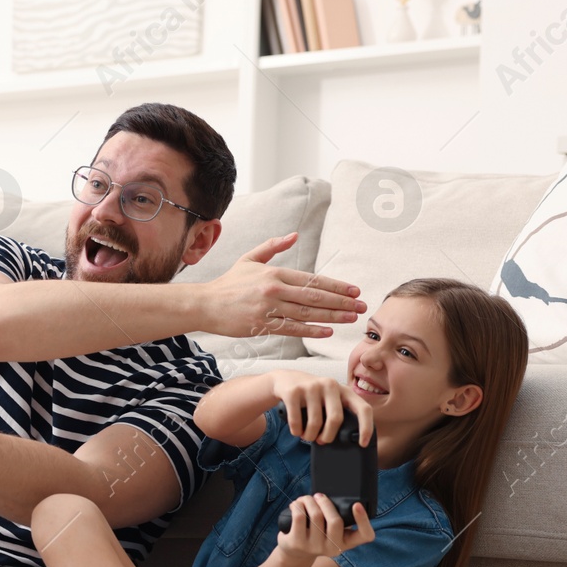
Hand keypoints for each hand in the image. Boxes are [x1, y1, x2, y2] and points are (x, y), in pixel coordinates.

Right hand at [199, 234, 365, 339]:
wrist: (204, 304)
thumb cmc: (228, 283)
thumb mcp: (249, 259)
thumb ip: (273, 246)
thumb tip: (294, 235)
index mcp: (274, 272)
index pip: (312, 279)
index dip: (336, 286)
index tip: (354, 290)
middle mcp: (273, 289)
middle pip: (314, 296)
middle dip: (342, 301)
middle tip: (362, 306)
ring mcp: (267, 308)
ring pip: (307, 312)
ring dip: (332, 316)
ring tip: (351, 318)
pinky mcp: (260, 325)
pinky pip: (291, 328)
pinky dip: (311, 329)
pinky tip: (327, 331)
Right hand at [267, 370, 374, 445]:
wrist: (284, 379)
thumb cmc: (311, 396)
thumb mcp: (329, 398)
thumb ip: (338, 411)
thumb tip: (346, 439)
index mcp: (343, 390)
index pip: (363, 408)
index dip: (366, 427)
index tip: (362, 443)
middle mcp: (330, 385)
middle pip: (336, 419)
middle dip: (328, 436)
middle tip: (322, 441)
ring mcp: (311, 387)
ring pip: (315, 423)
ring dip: (309, 436)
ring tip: (306, 436)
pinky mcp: (293, 392)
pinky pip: (296, 420)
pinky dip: (296, 431)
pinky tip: (296, 431)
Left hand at [277, 494, 375, 559]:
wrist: (296, 552)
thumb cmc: (317, 534)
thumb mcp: (331, 530)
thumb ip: (338, 517)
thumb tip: (335, 495)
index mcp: (347, 542)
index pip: (366, 535)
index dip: (363, 520)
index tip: (356, 504)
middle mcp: (333, 548)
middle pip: (335, 521)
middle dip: (326, 502)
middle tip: (318, 496)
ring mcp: (315, 547)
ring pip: (316, 515)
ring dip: (309, 501)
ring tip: (306, 498)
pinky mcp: (297, 543)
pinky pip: (299, 517)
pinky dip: (298, 505)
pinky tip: (296, 504)